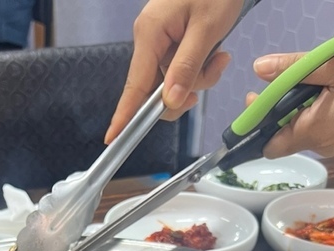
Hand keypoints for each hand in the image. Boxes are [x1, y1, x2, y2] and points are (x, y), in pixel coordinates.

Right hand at [105, 0, 243, 143]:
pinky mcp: (171, 44)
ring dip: (200, 78)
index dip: (125, 114)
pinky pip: (181, 70)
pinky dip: (200, 69)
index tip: (113, 138)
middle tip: (214, 70)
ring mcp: (160, 43)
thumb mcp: (207, 29)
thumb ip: (187, 67)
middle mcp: (150, 40)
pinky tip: (215, 53)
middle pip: (158, 89)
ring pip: (174, 83)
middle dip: (186, 91)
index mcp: (150, 34)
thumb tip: (170, 100)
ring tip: (220, 56)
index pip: (135, 84)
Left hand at [250, 38, 333, 157]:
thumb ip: (294, 69)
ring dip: (297, 103)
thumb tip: (259, 69)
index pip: (268, 144)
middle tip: (282, 79)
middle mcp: (323, 144)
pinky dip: (314, 106)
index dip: (256, 124)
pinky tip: (328, 85)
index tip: (254, 97)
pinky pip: (319, 124)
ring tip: (312, 78)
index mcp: (315, 132)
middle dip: (275, 108)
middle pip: (282, 133)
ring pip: (301, 126)